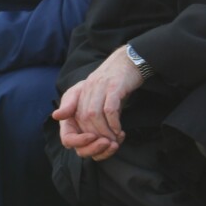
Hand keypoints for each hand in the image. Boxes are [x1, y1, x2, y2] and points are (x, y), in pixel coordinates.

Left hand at [51, 46, 143, 161]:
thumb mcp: (99, 96)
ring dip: (104, 131)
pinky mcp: (114, 86)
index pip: (76, 117)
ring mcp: (100, 86)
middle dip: (95, 136)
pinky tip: (118, 130)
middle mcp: (88, 89)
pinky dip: (113, 122)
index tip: (95, 143)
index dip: (83, 134)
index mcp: (82, 92)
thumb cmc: (115, 82)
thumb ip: (90, 109)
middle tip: (107, 145)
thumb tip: (78, 124)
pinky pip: (110, 108)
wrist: (129, 60)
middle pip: (84, 118)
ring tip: (113, 140)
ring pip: (94, 115)